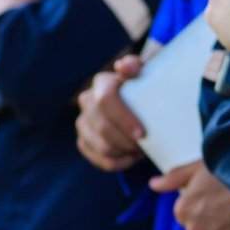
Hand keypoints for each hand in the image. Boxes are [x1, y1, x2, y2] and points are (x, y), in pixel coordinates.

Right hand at [75, 56, 145, 171]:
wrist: (139, 108)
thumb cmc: (146, 90)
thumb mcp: (146, 75)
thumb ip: (136, 66)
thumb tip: (124, 66)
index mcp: (102, 82)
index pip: (106, 99)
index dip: (122, 119)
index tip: (141, 134)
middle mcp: (87, 100)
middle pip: (103, 128)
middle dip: (126, 141)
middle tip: (145, 145)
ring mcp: (82, 122)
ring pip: (101, 147)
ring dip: (123, 152)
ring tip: (140, 150)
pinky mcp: (83, 141)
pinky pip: (98, 160)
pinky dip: (118, 163)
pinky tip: (130, 158)